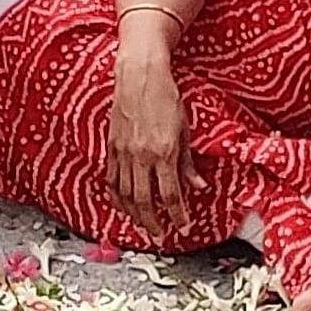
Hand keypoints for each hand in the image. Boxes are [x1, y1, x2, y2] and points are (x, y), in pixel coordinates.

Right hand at [106, 29, 195, 228]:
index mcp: (162, 151)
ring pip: (125, 194)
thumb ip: (188, 162)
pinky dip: (117, 197)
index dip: (177, 214)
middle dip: (154, 223)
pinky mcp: (112, 147)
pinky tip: (123, 206)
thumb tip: (198, 186)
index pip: (170, 194)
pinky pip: (112, 179)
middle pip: (144, 201)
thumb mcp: (184, 129)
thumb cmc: (165, 96)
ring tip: (144, 226)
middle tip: (161, 236)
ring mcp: (123, 152)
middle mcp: (141, 155)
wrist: (139, 74)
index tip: (184, 225)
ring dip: (135, 215)